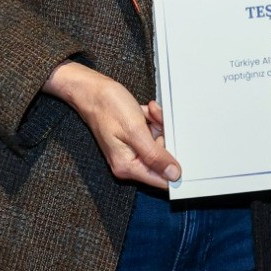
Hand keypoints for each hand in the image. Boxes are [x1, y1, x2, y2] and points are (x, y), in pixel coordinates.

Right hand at [44, 62, 179, 188]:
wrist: (91, 91)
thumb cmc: (107, 107)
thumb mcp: (135, 130)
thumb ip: (155, 155)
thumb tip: (173, 174)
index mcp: (127, 166)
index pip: (160, 180)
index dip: (174, 165)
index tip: (179, 146)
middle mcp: (128, 162)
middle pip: (161, 158)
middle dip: (163, 136)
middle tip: (155, 120)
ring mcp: (130, 151)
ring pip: (157, 143)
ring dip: (157, 125)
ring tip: (147, 112)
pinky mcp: (131, 140)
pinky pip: (150, 134)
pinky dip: (151, 122)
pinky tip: (144, 112)